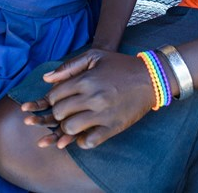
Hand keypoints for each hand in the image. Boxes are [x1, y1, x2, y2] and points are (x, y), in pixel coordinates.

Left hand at [20, 49, 154, 149]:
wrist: (151, 78)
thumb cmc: (120, 65)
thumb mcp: (95, 56)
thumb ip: (69, 66)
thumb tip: (46, 78)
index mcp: (86, 80)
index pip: (55, 96)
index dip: (52, 100)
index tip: (60, 100)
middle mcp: (92, 97)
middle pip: (59, 113)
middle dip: (58, 114)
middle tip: (66, 112)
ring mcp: (103, 114)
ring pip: (70, 129)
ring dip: (67, 128)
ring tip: (74, 122)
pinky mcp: (113, 127)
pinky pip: (89, 141)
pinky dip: (83, 141)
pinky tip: (85, 134)